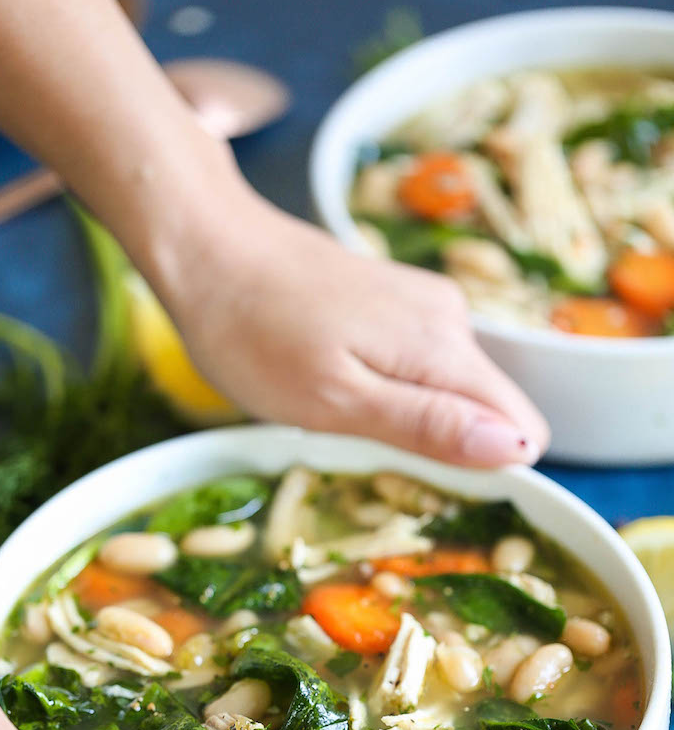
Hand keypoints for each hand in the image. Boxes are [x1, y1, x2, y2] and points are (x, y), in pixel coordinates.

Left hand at [168, 197, 549, 465]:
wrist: (206, 247)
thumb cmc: (255, 337)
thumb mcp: (337, 401)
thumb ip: (431, 426)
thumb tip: (522, 450)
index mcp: (444, 348)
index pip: (523, 430)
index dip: (485, 471)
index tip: (418, 483)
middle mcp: (450, 319)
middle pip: (489, 412)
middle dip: (441, 447)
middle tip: (359, 444)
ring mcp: (424, 303)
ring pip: (453, 390)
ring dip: (408, 417)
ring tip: (338, 410)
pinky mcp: (397, 299)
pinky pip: (422, 364)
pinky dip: (388, 387)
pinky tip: (334, 379)